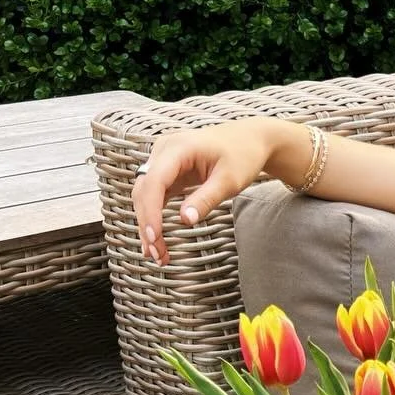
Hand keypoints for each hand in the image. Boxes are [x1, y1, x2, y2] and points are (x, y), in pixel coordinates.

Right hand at [131, 119, 284, 265]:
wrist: (250, 139)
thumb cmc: (243, 155)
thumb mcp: (229, 180)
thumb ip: (206, 199)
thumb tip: (185, 220)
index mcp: (178, 147)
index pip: (155, 181)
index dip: (151, 211)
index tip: (154, 237)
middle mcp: (164, 150)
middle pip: (144, 190)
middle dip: (147, 224)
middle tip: (157, 255)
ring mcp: (163, 159)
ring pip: (145, 195)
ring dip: (148, 224)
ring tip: (157, 254)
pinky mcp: (167, 171)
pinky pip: (154, 196)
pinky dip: (155, 216)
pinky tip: (157, 240)